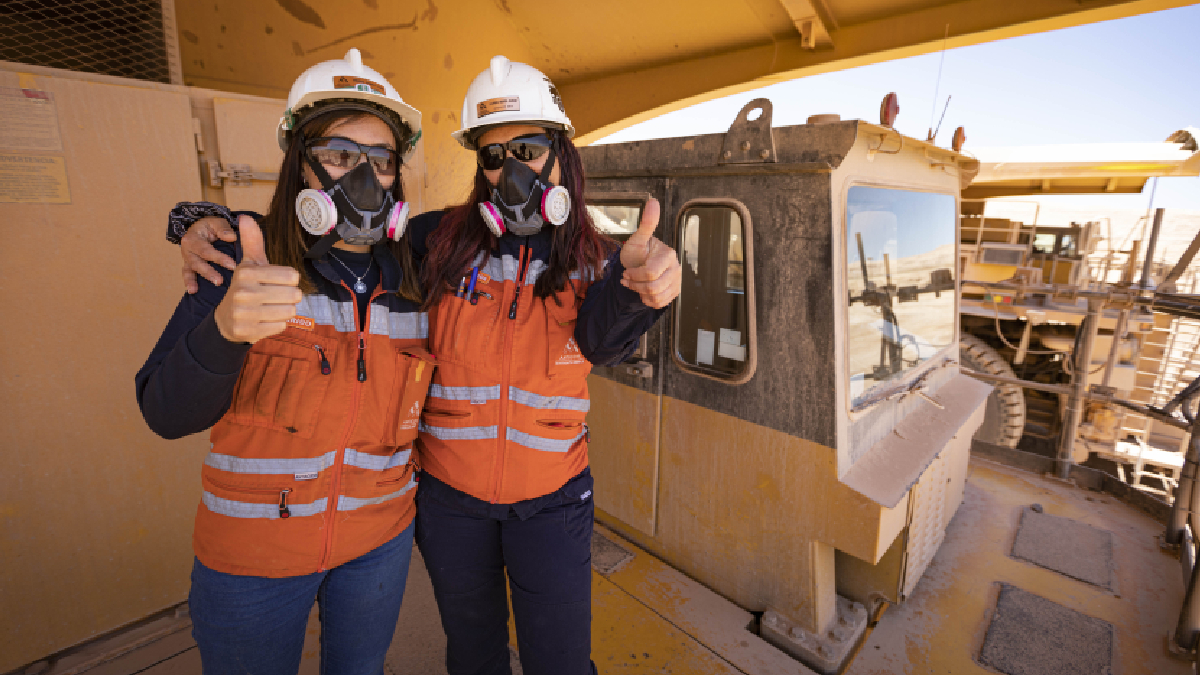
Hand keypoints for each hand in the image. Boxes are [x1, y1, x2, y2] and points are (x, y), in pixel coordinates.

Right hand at [182, 216, 238, 293]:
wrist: (202, 228)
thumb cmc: (212, 227)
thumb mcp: (217, 222)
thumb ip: (224, 228)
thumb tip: (232, 237)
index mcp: (193, 237)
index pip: (207, 250)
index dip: (219, 258)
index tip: (232, 265)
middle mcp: (188, 249)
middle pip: (197, 262)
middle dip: (208, 272)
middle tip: (220, 281)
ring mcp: (187, 258)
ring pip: (190, 270)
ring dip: (196, 281)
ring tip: (200, 290)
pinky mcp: (188, 265)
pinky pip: (187, 275)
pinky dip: (189, 283)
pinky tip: (193, 292)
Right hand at [213, 215, 301, 343]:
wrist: (226, 320)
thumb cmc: (245, 289)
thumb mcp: (248, 265)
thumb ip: (252, 242)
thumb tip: (245, 218)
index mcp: (247, 272)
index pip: (292, 276)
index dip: (289, 281)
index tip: (276, 282)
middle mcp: (244, 292)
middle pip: (294, 294)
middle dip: (289, 297)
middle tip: (275, 298)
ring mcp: (245, 313)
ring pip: (290, 311)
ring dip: (285, 311)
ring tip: (271, 308)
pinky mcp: (248, 331)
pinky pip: (281, 326)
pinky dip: (277, 324)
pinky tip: (265, 320)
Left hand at [619, 198, 681, 308]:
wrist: (640, 266)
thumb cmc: (637, 253)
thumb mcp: (637, 239)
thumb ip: (646, 224)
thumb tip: (653, 201)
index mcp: (668, 256)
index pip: (649, 273)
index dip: (634, 275)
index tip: (627, 271)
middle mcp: (676, 269)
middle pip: (653, 287)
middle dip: (635, 285)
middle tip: (628, 279)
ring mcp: (676, 282)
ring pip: (656, 297)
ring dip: (640, 292)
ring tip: (635, 284)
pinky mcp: (674, 292)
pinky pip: (659, 303)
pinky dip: (647, 299)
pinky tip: (642, 290)